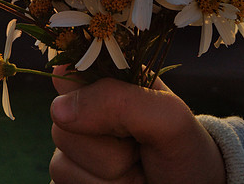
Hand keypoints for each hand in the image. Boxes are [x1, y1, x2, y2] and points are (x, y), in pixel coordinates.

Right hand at [49, 70, 225, 183]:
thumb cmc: (185, 151)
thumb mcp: (168, 117)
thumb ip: (117, 102)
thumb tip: (59, 109)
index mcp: (109, 80)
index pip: (67, 72)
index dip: (85, 96)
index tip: (119, 117)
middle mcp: (85, 109)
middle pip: (61, 124)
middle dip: (108, 147)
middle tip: (139, 147)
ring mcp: (76, 146)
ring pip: (61, 162)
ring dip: (107, 175)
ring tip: (136, 169)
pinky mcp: (71, 175)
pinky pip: (61, 183)